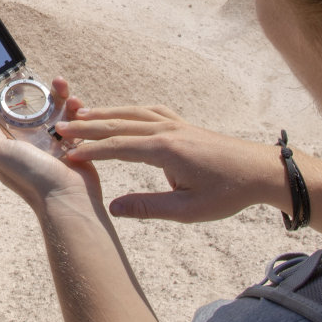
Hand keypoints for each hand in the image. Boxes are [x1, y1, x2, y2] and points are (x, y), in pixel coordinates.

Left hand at [0, 77, 101, 213]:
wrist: (68, 199)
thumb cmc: (31, 177)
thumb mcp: (0, 153)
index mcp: (12, 144)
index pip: (10, 114)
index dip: (13, 96)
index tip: (19, 78)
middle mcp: (32, 143)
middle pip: (37, 109)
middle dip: (43, 93)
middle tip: (51, 81)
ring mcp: (54, 144)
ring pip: (58, 112)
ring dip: (62, 97)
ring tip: (64, 87)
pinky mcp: (74, 146)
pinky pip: (76, 122)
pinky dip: (77, 111)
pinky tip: (77, 104)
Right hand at [57, 105, 282, 222]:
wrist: (261, 170)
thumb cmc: (228, 193)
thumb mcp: (188, 210)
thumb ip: (149, 207)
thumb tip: (113, 207)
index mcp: (165, 150)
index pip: (118, 146)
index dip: (91, 150)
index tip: (67, 155)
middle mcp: (166, 130)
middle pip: (119, 124)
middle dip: (88, 126)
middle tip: (61, 128)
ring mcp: (175, 123)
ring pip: (131, 113)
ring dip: (104, 114)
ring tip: (80, 115)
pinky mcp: (182, 124)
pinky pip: (147, 112)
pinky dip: (127, 111)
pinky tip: (120, 115)